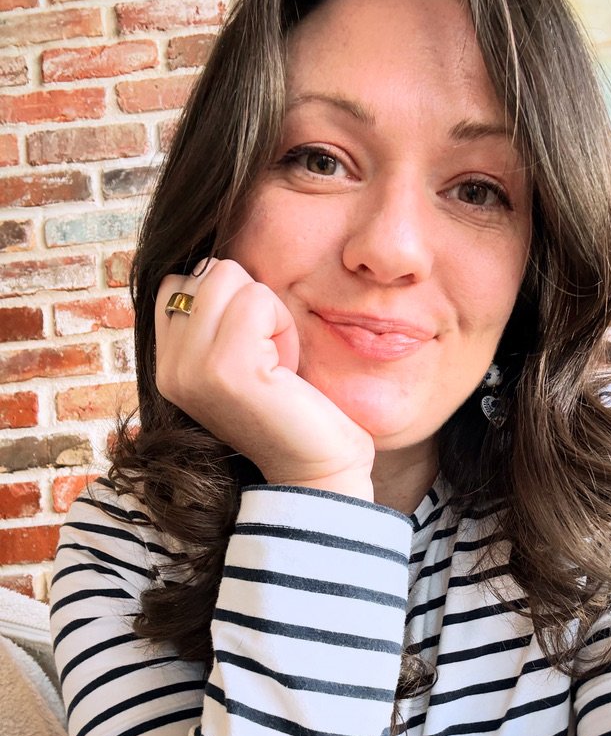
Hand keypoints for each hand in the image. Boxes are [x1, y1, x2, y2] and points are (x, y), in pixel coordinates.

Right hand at [155, 259, 374, 499]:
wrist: (317, 471)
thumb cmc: (292, 410)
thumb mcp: (239, 358)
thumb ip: (214, 320)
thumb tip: (213, 263)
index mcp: (168, 366)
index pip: (180, 283)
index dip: (230, 302)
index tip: (254, 352)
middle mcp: (170, 369)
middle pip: (205, 271)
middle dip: (250, 301)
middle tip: (270, 359)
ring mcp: (192, 370)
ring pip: (228, 276)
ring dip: (268, 312)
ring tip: (277, 364)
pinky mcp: (227, 370)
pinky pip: (257, 299)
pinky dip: (282, 325)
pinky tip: (287, 370)